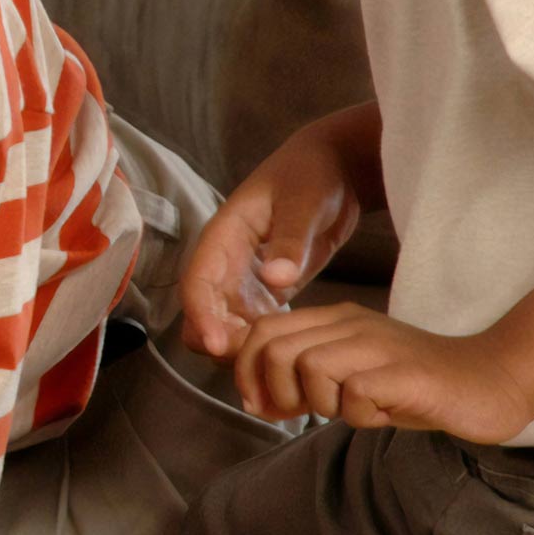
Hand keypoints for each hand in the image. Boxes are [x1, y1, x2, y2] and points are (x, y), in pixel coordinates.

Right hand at [181, 131, 366, 358]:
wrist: (335, 167)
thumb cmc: (314, 175)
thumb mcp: (304, 202)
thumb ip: (290, 240)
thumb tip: (276, 279)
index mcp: (224, 236)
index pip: (198, 282)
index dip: (202, 316)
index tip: (218, 347)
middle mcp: (226, 262)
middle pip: (203, 312)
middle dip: (218, 341)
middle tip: (254, 365)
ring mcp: (244, 279)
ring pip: (223, 325)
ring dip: (239, 348)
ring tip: (273, 367)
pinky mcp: (265, 292)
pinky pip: (250, 326)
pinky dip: (259, 343)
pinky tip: (286, 356)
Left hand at [229, 303, 533, 443]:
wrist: (486, 380)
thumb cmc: (413, 385)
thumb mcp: (349, 377)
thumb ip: (303, 379)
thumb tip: (254, 398)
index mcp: (334, 319)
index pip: (262, 330)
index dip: (246, 371)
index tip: (263, 405)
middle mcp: (351, 323)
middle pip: (275, 349)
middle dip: (276, 392)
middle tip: (302, 415)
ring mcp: (378, 345)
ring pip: (309, 367)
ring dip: (320, 403)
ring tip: (353, 409)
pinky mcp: (404, 372)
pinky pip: (354, 393)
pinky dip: (358, 415)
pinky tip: (382, 414)